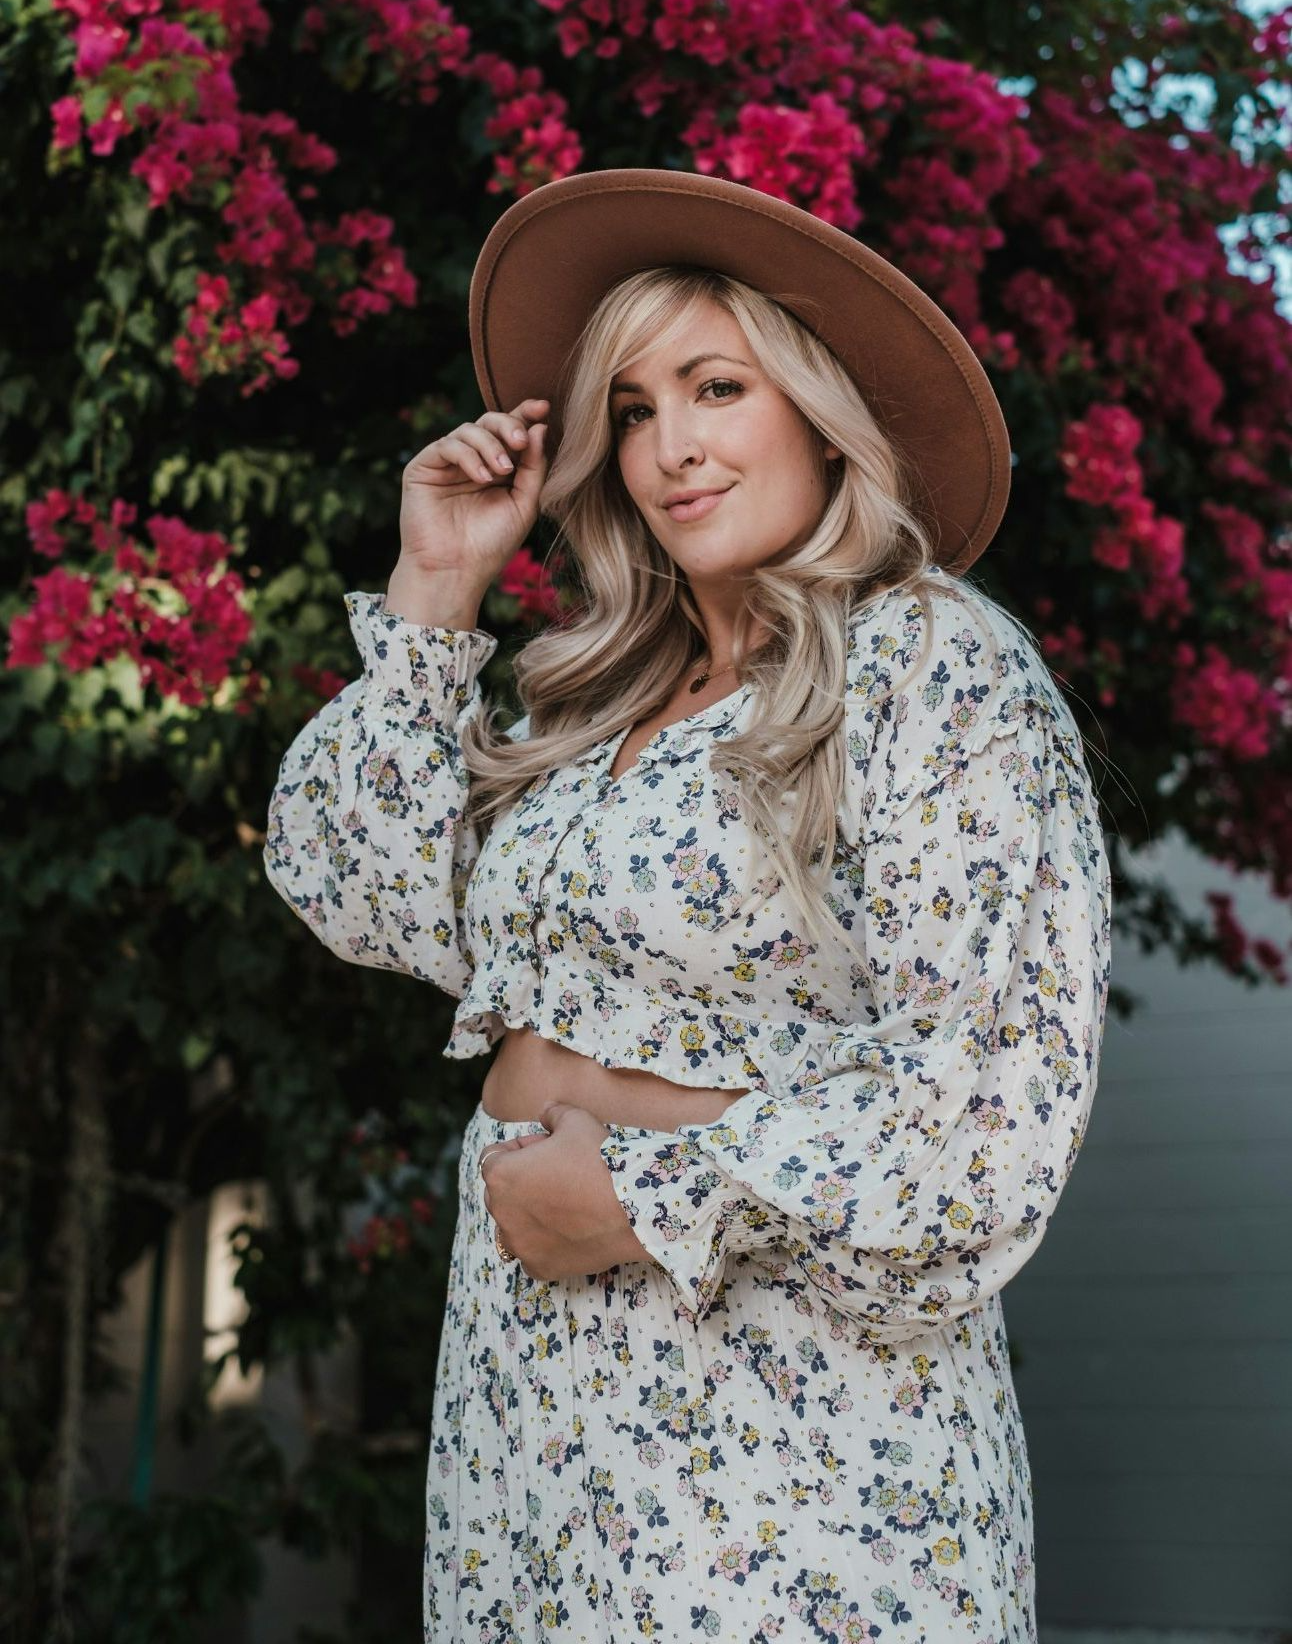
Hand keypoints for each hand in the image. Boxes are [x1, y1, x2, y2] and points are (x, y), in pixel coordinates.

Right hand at [398, 396, 550, 580]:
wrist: (455, 571)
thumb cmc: (491, 544)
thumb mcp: (524, 504)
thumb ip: (534, 466)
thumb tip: (540, 426)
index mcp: (498, 468)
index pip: (511, 432)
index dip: (526, 415)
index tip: (544, 408)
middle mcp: (472, 462)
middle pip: (490, 421)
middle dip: (509, 425)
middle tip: (520, 441)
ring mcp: (447, 464)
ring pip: (469, 429)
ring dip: (490, 445)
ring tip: (502, 471)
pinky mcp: (423, 467)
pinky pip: (448, 445)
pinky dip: (468, 455)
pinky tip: (482, 478)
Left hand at [479, 1100, 654, 1281]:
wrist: (635, 1208)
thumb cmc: (600, 1160)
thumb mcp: (576, 1121)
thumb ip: (553, 1113)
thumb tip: (547, 1113)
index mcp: (501, 1175)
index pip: (494, 1157)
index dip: (520, 1149)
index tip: (546, 1150)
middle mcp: (501, 1213)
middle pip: (500, 1192)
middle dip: (522, 1182)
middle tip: (558, 1174)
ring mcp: (520, 1244)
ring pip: (514, 1225)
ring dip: (529, 1214)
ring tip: (565, 1203)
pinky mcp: (539, 1267)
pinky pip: (532, 1252)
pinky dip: (545, 1242)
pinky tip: (570, 1229)